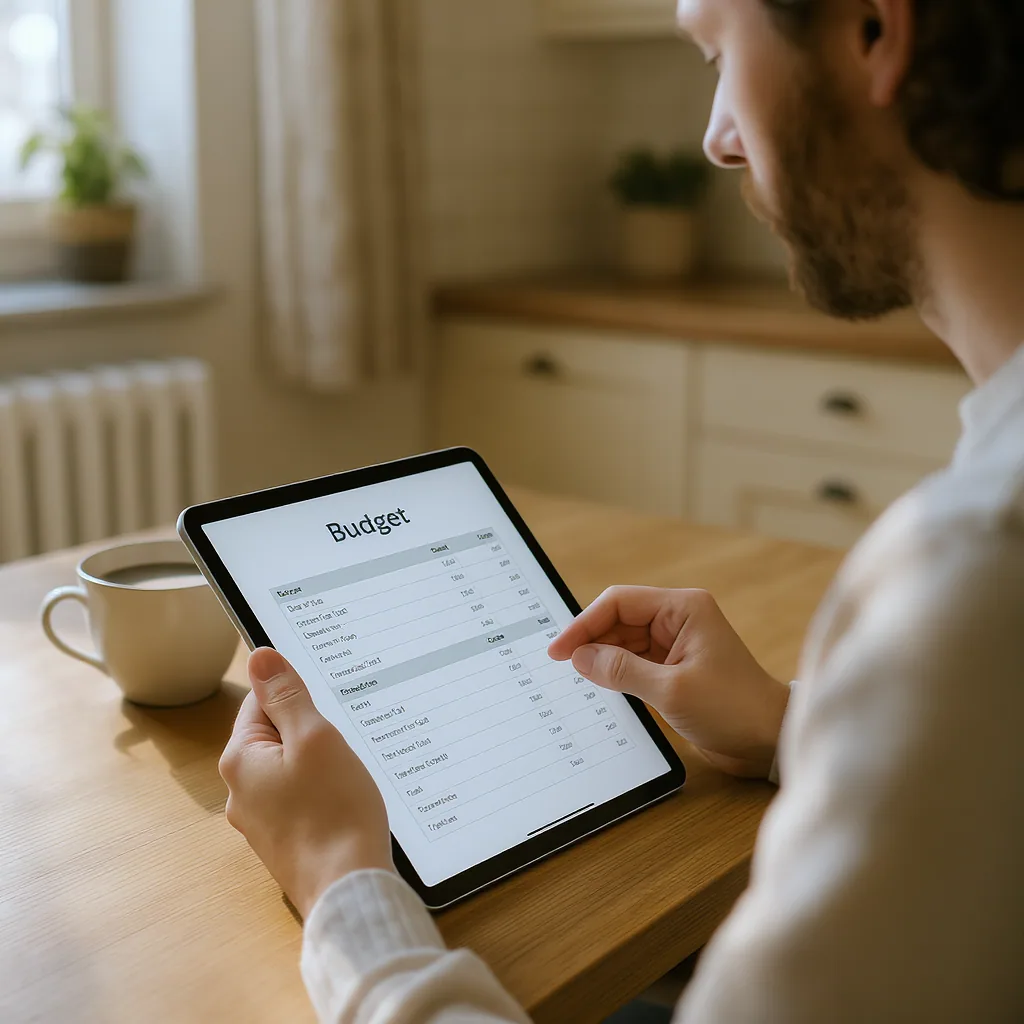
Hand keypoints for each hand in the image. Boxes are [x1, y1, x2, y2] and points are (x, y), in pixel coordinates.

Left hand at [219, 648, 393, 917]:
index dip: (298, 699)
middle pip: (276, 736)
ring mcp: (261, 820)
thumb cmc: (334, 813)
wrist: (348, 889)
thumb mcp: (315, 738)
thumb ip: (286, 696)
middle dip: (311, 733)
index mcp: (240, 760)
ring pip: (291, 769)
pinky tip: (344, 802)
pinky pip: (300, 798)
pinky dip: (322, 793)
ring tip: (346, 777)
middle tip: (342, 744)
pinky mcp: (284, 841)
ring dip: (320, 764)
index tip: (327, 710)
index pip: (261, 702)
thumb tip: (260, 657)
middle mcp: (241, 792)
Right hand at [548, 587, 789, 778]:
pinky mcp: (675, 669)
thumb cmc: (734, 709)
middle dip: (591, 640)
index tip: (560, 650)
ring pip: (624, 642)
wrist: (770, 740)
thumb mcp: (671, 691)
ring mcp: (676, 644)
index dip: (584, 623)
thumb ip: (621, 671)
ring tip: (579, 677)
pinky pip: (634, 663)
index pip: (619, 603)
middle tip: (563, 666)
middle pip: (619, 620)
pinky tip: (601, 685)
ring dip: (602, 658)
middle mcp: (678, 620)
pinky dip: (616, 673)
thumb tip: (580, 657)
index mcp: (683, 609)